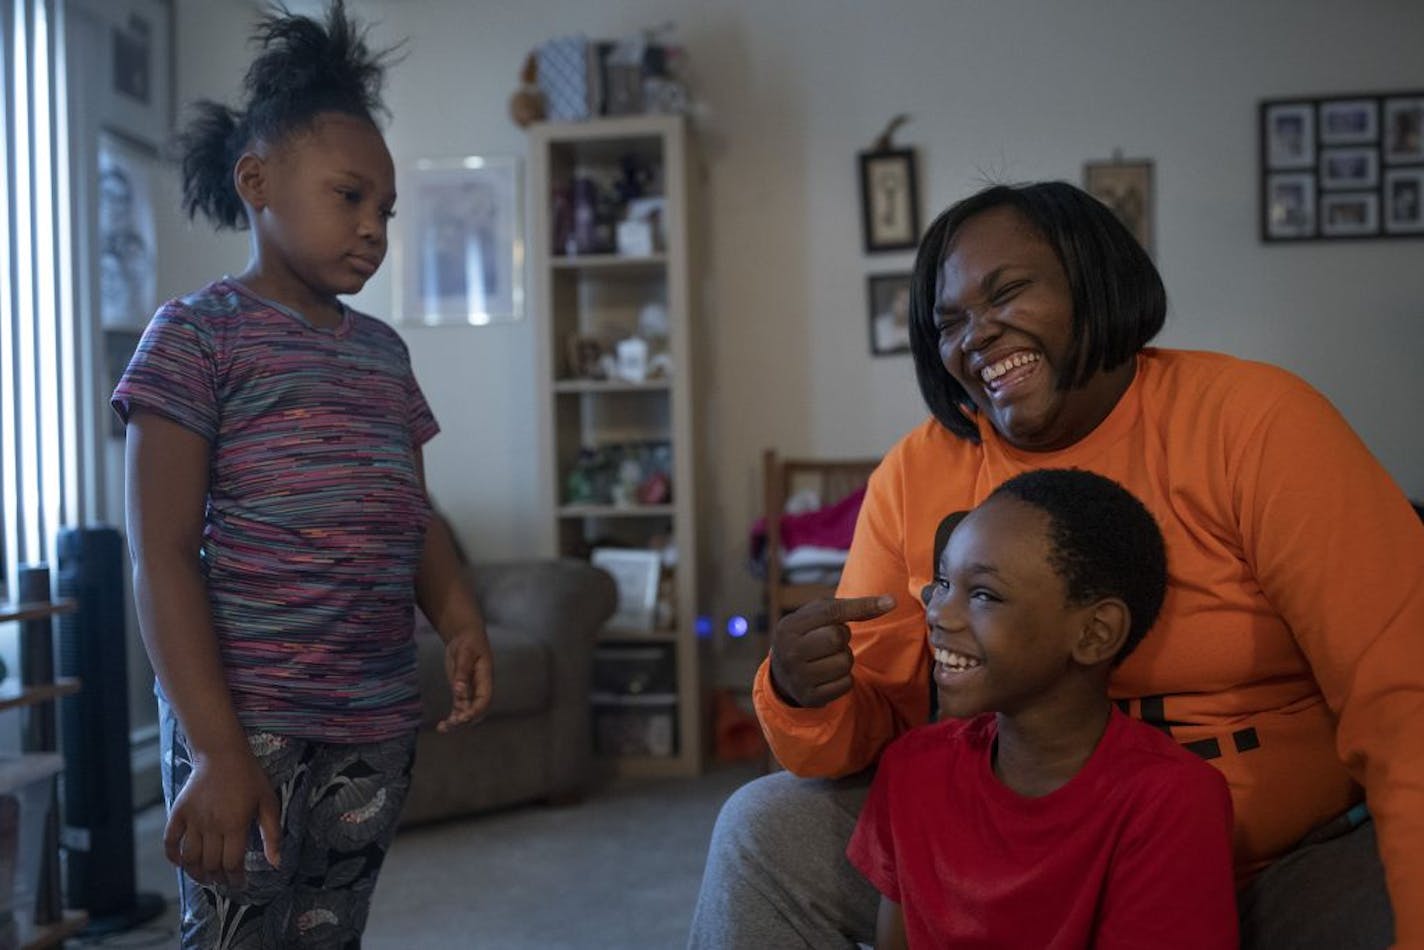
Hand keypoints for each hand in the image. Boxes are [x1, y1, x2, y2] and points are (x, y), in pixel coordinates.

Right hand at [163, 746, 280, 888]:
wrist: (222, 754)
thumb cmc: (249, 778)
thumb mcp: (268, 802)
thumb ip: (272, 834)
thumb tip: (276, 863)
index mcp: (235, 824)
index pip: (231, 863)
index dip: (235, 878)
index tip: (239, 882)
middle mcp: (211, 825)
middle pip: (210, 864)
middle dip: (218, 878)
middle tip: (223, 881)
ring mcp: (192, 820)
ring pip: (189, 858)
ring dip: (196, 873)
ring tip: (205, 877)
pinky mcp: (178, 812)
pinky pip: (169, 841)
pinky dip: (173, 856)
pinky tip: (181, 863)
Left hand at [438, 627, 493, 731]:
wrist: (466, 636)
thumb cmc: (469, 642)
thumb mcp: (465, 653)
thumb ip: (462, 671)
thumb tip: (459, 689)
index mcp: (486, 678)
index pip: (484, 699)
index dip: (475, 710)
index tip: (463, 717)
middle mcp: (480, 688)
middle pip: (478, 710)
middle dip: (466, 719)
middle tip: (452, 723)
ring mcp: (471, 691)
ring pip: (467, 713)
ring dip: (457, 723)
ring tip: (443, 728)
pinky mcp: (461, 693)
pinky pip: (458, 709)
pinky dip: (451, 719)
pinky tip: (441, 726)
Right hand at [769, 595, 894, 707]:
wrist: (783, 675)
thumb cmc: (808, 636)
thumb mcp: (818, 616)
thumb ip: (850, 608)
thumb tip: (891, 602)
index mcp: (789, 626)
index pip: (830, 612)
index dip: (862, 606)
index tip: (891, 602)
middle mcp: (789, 652)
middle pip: (837, 638)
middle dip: (842, 638)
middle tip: (831, 641)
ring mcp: (798, 676)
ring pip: (844, 662)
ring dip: (845, 659)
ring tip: (829, 658)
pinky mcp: (810, 697)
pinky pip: (846, 684)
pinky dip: (844, 678)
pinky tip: (829, 675)